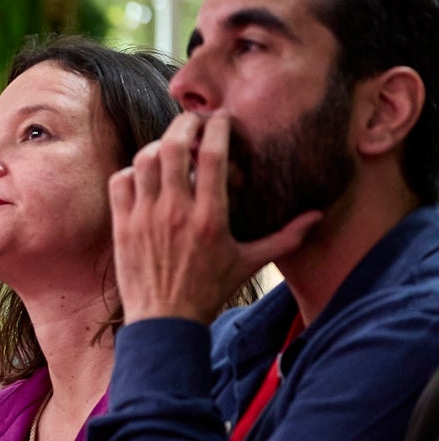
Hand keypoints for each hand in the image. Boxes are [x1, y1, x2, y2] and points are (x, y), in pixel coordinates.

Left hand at [110, 111, 321, 323]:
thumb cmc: (209, 292)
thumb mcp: (250, 264)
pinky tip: (145, 177)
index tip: (222, 119)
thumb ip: (285, 238)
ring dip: (157, 146)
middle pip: (172, 146)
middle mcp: (175, 212)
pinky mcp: (123, 226)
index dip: (217, 128)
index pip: (212, 155)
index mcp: (209, 217)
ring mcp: (144, 217)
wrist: (165, 321)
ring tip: (169, 148)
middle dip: (184, 125)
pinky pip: (121, 181)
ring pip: (144, 160)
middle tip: (193, 123)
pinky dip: (131, 171)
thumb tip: (318, 217)